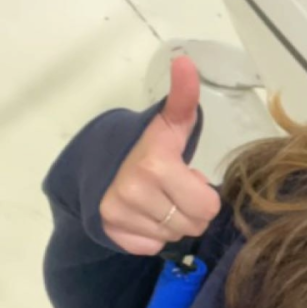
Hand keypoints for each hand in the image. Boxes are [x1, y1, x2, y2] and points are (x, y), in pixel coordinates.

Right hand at [100, 56, 220, 255]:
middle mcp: (133, 192)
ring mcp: (118, 214)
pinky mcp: (111, 233)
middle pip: (193, 225)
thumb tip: (186, 60)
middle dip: (191, 210)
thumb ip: (184, 97)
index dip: (203, 194)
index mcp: (155, 165)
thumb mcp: (170, 124)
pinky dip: (152, 235)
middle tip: (175, 190)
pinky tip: (143, 214)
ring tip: (158, 200)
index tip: (187, 177)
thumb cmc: (147, 146)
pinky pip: (151, 247)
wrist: (98, 162)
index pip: (208, 207)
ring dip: (172, 222)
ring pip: (173, 237)